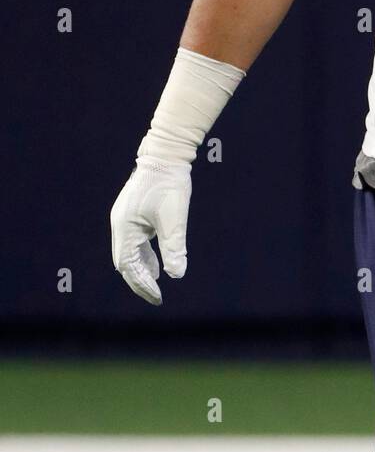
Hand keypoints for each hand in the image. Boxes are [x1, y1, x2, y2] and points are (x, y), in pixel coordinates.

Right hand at [110, 161, 191, 304]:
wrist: (166, 154)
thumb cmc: (170, 184)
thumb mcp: (175, 219)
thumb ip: (174, 247)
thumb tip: (177, 274)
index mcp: (124, 228)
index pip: (128, 266)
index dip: (142, 284)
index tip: (158, 297)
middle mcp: (120, 225)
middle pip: (124, 262)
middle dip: (139, 280)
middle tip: (156, 296)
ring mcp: (124, 218)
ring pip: (129, 252)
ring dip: (141, 268)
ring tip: (155, 283)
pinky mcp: (132, 213)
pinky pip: (134, 241)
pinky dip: (143, 255)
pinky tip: (155, 263)